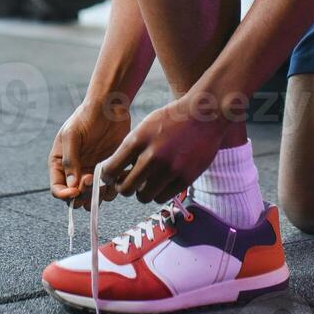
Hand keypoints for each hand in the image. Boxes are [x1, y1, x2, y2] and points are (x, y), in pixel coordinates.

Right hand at [49, 96, 130, 209]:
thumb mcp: (71, 135)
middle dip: (82, 195)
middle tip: (90, 182)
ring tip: (102, 179)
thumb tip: (71, 186)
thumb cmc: (86, 117)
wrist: (110, 108)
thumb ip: (69, 160)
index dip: (64, 195)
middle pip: (75, 197)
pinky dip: (112, 189)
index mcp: (60, 164)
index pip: (57, 188)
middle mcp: (75, 172)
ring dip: (97, 195)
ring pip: (92, 197)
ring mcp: (92, 173)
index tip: (75, 191)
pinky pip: (109, 190)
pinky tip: (115, 176)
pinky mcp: (108, 171)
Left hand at [103, 94, 229, 205]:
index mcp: (138, 140)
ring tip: (147, 183)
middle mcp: (153, 156)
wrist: (204, 115)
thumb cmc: (171, 120)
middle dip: (124, 188)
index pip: (111, 169)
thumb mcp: (145, 127)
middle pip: (125, 189)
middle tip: (129, 183)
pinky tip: (162, 183)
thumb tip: (115, 173)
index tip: (112, 177)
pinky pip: (163, 198)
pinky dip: (159, 193)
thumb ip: (131, 149)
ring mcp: (170, 169)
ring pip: (144, 197)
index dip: (108, 177)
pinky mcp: (185, 178)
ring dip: (143, 192)